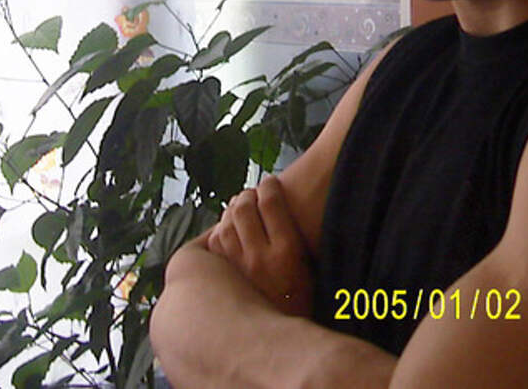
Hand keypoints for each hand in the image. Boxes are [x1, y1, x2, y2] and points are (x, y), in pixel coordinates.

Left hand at [206, 174, 313, 316]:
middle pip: (243, 208)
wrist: (281, 344)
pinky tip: (229, 230)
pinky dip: (219, 232)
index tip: (271, 183)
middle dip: (247, 195)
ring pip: (225, 224)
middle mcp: (258, 257)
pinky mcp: (223, 279)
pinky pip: (214, 244)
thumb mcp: (313, 269)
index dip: (269, 186)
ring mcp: (237, 268)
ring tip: (239, 208)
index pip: (271, 202)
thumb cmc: (304, 303)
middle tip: (252, 194)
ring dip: (231, 211)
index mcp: (287, 253)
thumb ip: (301, 238)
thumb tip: (287, 206)